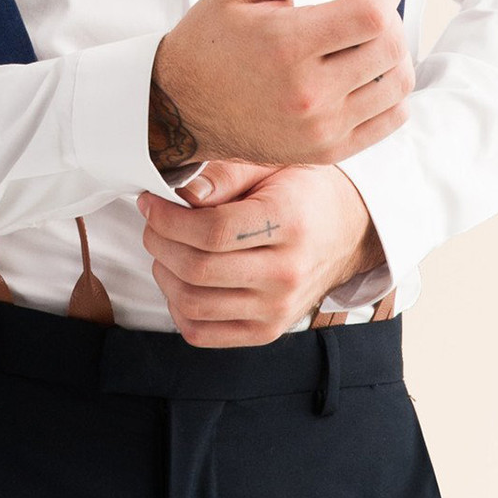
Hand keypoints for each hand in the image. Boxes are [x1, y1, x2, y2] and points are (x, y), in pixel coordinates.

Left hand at [135, 160, 385, 346]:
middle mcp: (286, 273)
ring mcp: (276, 309)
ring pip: (193, 304)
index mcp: (289, 224)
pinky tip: (180, 278)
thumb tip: (181, 193)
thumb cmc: (303, 192)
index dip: (168, 218)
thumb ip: (225, 174)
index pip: (212, 232)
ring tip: (165, 247)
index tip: (151, 202)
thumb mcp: (271, 164)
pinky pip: (201, 332)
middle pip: (197, 269)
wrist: (346, 232)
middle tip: (153, 222)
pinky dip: (178, 307)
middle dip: (159, 241)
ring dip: (163, 273)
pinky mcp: (265, 332)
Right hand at [149, 0, 414, 172]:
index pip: (374, 13)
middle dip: (385, 13)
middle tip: (355, 3)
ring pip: (398, 81)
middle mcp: (307, 93)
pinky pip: (391, 117)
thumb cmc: (211, 35)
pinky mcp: (327, 151)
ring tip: (355, 38)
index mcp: (285, 44)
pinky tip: (358, 70)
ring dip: (389, 49)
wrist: (180, 105)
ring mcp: (320, 128)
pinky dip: (387, 87)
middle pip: (391, 45)